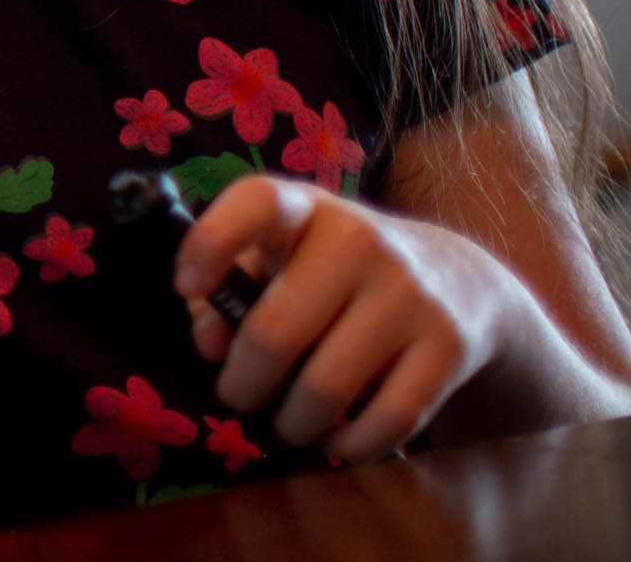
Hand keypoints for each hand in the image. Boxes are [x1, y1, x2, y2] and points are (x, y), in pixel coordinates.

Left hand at [180, 173, 523, 461]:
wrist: (460, 281)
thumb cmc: (338, 271)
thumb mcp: (283, 259)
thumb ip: (230, 292)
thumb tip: (211, 345)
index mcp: (307, 209)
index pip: (258, 202)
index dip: (211, 244)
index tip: (186, 287)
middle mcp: (361, 240)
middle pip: (275, 332)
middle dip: (242, 383)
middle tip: (237, 398)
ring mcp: (411, 292)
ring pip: (327, 386)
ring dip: (293, 423)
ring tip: (287, 425)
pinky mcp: (449, 345)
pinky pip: (390, 418)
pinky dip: (353, 445)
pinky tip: (338, 442)